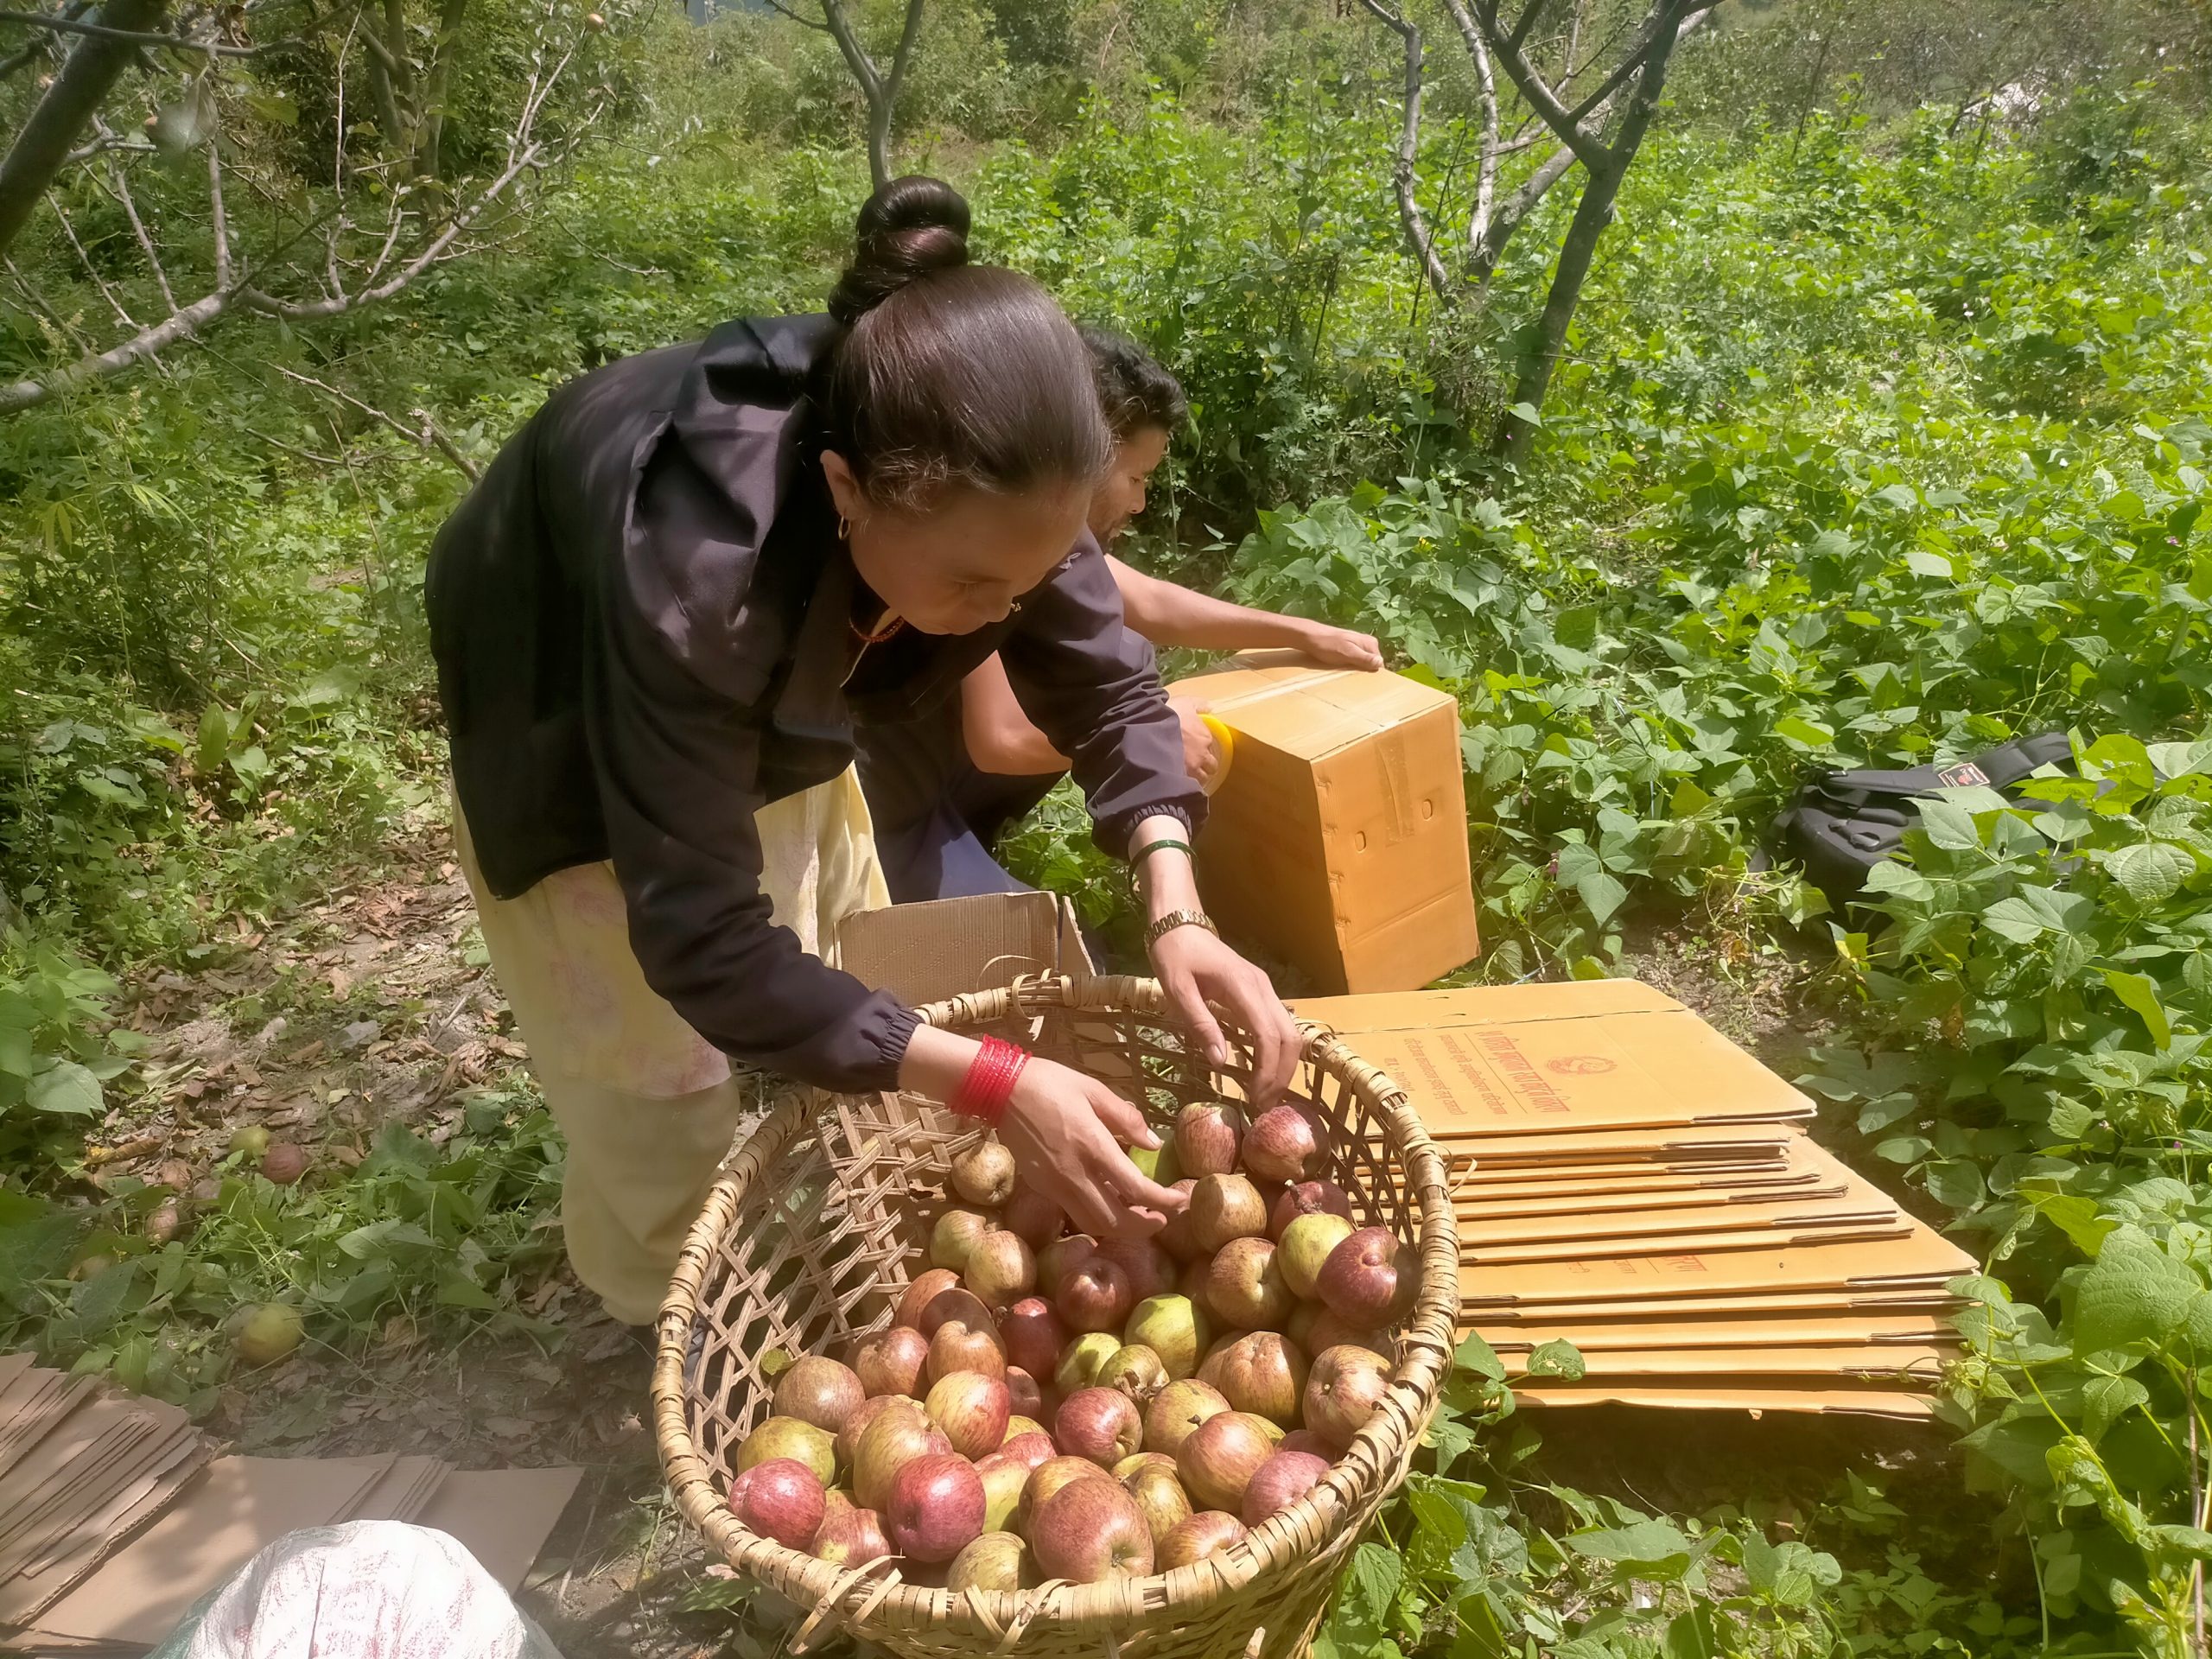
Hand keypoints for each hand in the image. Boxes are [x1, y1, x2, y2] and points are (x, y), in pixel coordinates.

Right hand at [998, 1056, 1188, 1239]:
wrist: (1000, 1089)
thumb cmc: (1050, 1083)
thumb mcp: (1093, 1089)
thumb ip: (1126, 1118)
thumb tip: (1153, 1143)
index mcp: (1092, 1146)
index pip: (1136, 1189)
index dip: (1163, 1200)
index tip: (1180, 1200)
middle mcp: (1074, 1173)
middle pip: (1114, 1220)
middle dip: (1145, 1226)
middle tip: (1164, 1218)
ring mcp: (1054, 1184)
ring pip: (1092, 1223)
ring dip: (1120, 1228)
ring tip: (1139, 1216)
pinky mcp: (1040, 1186)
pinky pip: (1073, 1211)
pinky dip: (1097, 1216)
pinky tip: (1109, 1202)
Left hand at [1147, 923, 1300, 1108]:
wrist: (1180, 924)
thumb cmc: (1174, 955)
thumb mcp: (1177, 990)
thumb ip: (1199, 1024)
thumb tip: (1220, 1063)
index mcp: (1242, 987)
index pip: (1268, 1036)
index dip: (1267, 1071)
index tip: (1254, 1098)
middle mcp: (1263, 988)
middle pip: (1290, 1037)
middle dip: (1281, 1074)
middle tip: (1263, 1106)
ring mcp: (1265, 989)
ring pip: (1290, 1032)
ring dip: (1283, 1065)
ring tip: (1264, 1094)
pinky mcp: (1261, 993)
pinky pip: (1278, 1026)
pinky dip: (1277, 1052)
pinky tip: (1262, 1072)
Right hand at [1167, 695, 1223, 788]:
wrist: (1152, 729)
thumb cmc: (1169, 714)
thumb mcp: (1185, 702)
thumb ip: (1199, 704)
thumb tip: (1210, 707)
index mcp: (1205, 737)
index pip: (1210, 748)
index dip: (1204, 749)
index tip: (1196, 748)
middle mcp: (1202, 754)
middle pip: (1211, 767)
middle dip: (1205, 767)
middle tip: (1196, 765)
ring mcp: (1192, 768)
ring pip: (1201, 779)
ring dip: (1197, 777)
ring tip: (1188, 775)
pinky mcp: (1180, 778)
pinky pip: (1187, 785)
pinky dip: (1184, 784)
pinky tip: (1177, 781)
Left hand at [1298, 622, 1384, 671]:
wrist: (1309, 637)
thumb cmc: (1328, 645)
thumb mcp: (1347, 653)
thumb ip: (1364, 658)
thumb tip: (1381, 663)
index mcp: (1371, 643)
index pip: (1379, 665)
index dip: (1371, 674)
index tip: (1361, 680)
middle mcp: (1368, 643)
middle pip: (1371, 664)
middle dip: (1363, 672)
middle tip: (1351, 677)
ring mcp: (1359, 645)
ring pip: (1363, 663)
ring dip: (1356, 670)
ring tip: (1345, 673)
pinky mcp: (1350, 648)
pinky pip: (1355, 661)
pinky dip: (1350, 666)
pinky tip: (1342, 669)